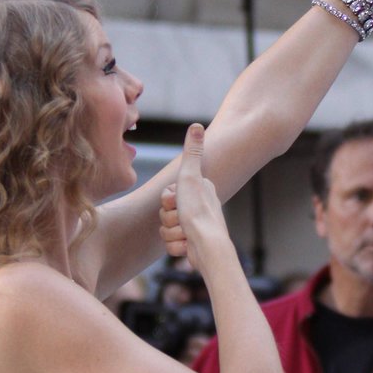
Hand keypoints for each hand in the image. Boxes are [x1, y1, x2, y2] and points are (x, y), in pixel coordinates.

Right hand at [159, 124, 227, 269]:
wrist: (207, 248)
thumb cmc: (199, 213)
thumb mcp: (190, 177)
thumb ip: (192, 152)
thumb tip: (196, 124)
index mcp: (199, 190)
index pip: (167, 193)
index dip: (168, 199)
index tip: (180, 201)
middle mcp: (198, 206)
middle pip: (165, 212)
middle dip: (169, 218)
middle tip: (183, 219)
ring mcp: (195, 227)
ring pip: (166, 229)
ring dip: (172, 233)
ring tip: (187, 234)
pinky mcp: (190, 245)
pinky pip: (170, 244)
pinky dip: (176, 246)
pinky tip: (187, 246)